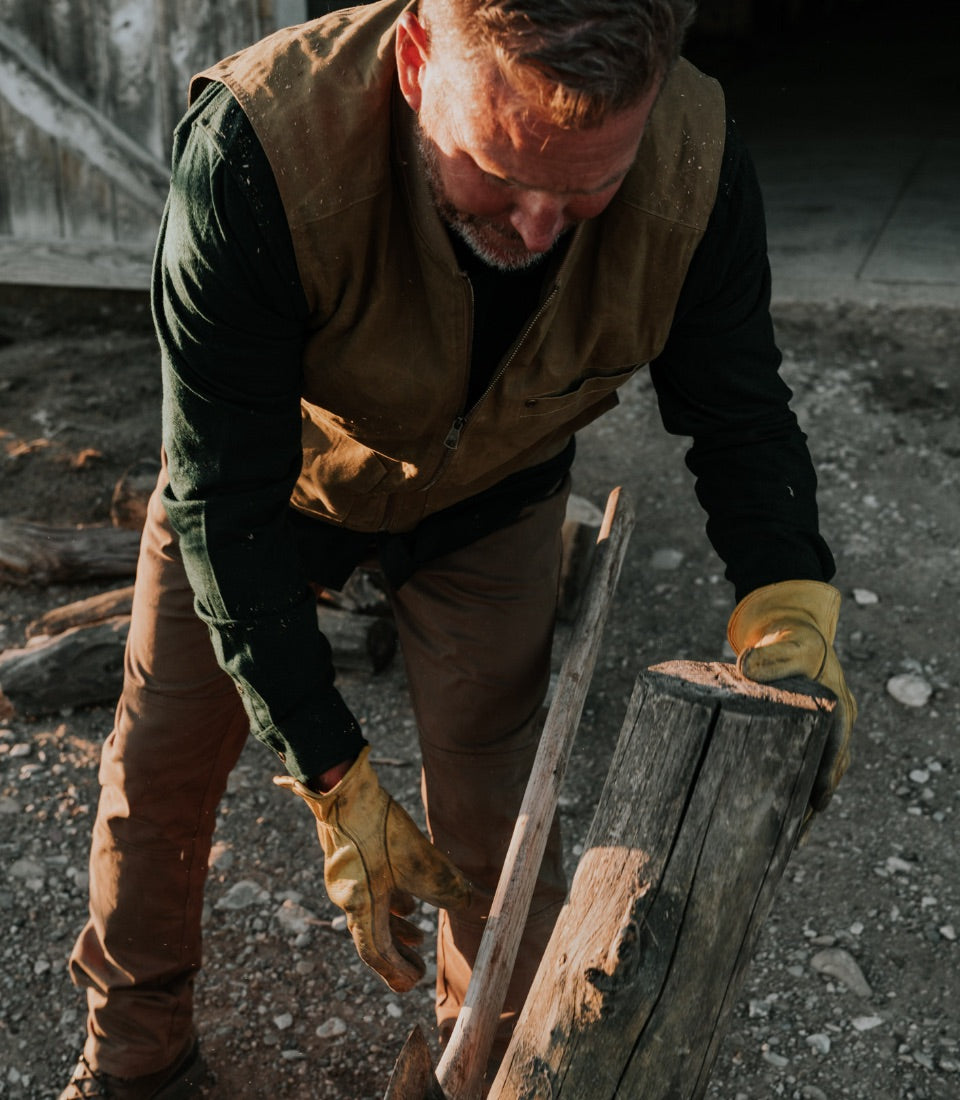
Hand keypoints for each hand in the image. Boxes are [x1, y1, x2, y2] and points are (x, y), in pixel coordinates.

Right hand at [274, 746, 471, 990]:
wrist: (341, 788)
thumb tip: (485, 907)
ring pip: (372, 912)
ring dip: (396, 927)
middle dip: (397, 954)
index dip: (397, 970)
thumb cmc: (376, 824)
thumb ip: (451, 887)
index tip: (416, 981)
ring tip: (419, 933)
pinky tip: (407, 895)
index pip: (375, 952)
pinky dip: (390, 900)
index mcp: (359, 905)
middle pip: (371, 936)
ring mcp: (345, 877)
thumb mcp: (421, 859)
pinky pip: (369, 890)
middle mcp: (347, 896)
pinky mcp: (350, 857)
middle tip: (417, 969)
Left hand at [727, 580, 857, 822]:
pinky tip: (774, 823)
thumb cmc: (791, 640)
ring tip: (785, 845)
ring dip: (802, 807)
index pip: (836, 746)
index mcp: (836, 705)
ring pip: (814, 777)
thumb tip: (743, 667)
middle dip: (812, 803)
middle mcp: (833, 725)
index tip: (818, 802)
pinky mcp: (801, 739)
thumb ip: (769, 656)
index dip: (827, 774)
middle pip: (827, 771)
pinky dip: (791, 794)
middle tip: (795, 838)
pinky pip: (800, 770)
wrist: (792, 635)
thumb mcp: (785, 644)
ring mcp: (819, 735)